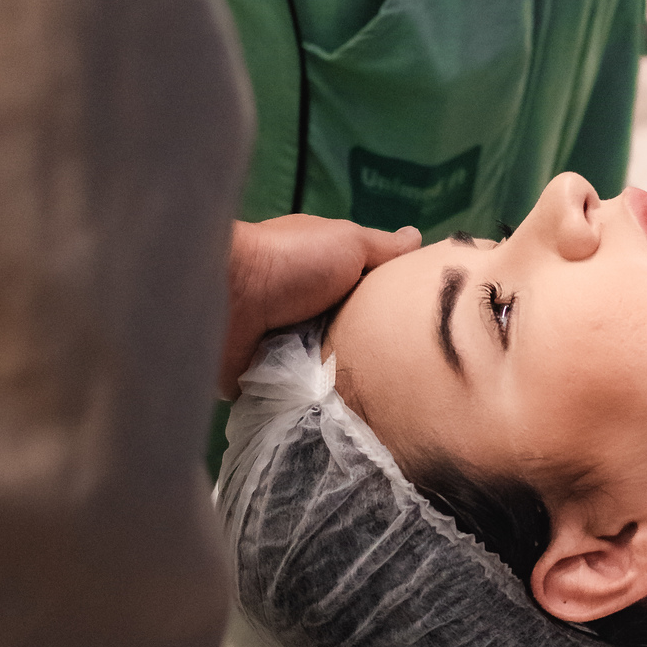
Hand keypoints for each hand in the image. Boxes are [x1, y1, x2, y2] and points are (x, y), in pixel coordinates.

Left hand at [219, 215, 420, 398]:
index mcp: (320, 274)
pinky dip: (313, 398)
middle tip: (406, 373)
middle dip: (370, 349)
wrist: (227, 299)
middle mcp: (301, 307)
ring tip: (382, 401)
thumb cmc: (291, 262)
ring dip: (343, 378)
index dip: (389, 310)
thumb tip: (418, 237)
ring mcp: (281, 342)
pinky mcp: (263, 375)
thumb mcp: (348, 242)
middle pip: (348, 333)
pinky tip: (340, 410)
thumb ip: (382, 248)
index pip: (364, 296)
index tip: (418, 331)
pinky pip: (297, 393)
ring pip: (325, 367)